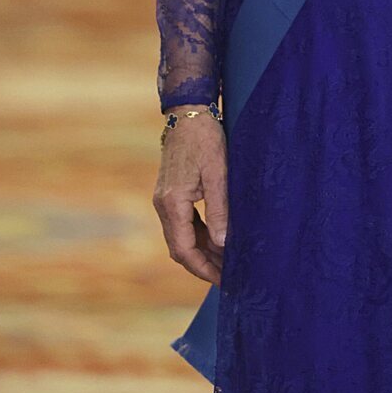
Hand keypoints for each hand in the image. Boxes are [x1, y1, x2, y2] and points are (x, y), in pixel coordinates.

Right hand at [153, 106, 228, 285]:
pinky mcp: (170, 193)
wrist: (188, 112)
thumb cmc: (205, 138)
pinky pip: (183, 223)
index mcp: (172, 203)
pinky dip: (199, 235)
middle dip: (203, 265)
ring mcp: (164, 199)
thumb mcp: (218, 173)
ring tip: (226, 262)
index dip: (203, 268)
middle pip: (180, 248)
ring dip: (202, 251)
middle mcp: (163, 205)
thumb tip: (223, 245)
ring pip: (181, 237)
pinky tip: (216, 239)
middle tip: (228, 276)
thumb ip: (220, 210)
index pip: (184, 249)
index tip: (224, 280)